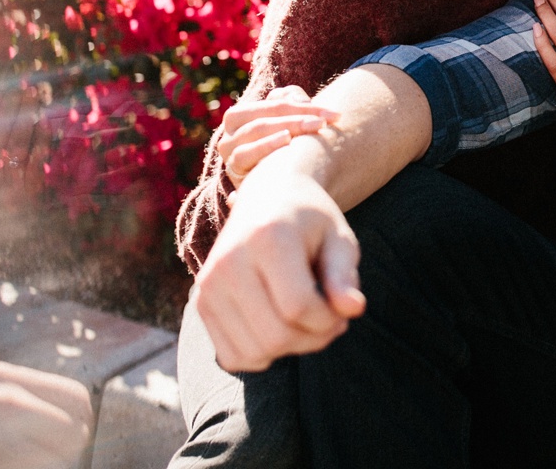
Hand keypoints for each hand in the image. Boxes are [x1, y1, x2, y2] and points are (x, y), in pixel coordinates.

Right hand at [193, 150, 366, 371]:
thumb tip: (354, 309)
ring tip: (307, 321)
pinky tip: (279, 327)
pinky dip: (262, 355)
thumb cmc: (310, 221)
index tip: (343, 306)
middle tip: (331, 319)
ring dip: (291, 349)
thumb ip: (344, 274)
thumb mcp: (338, 237)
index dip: (329, 319)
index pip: (298, 306)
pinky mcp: (201, 302)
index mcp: (267, 238)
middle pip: (275, 336)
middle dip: (314, 338)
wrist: (267, 198)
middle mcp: (229, 262)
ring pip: (254, 353)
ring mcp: (208, 284)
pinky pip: (232, 357)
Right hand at [217, 85, 338, 187]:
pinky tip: (286, 140)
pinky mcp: (234, 170)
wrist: (278, 192)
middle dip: (298, 118)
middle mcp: (231, 132)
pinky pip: (245, 154)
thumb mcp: (290, 122)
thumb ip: (291, 101)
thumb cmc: (287, 151)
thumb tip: (296, 97)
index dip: (305, 106)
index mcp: (240, 116)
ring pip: (256, 130)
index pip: (275, 105)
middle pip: (267, 116)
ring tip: (312, 126)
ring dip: (286, 126)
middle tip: (324, 123)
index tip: (334, 114)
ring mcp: (230, 152)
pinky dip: (264, 145)